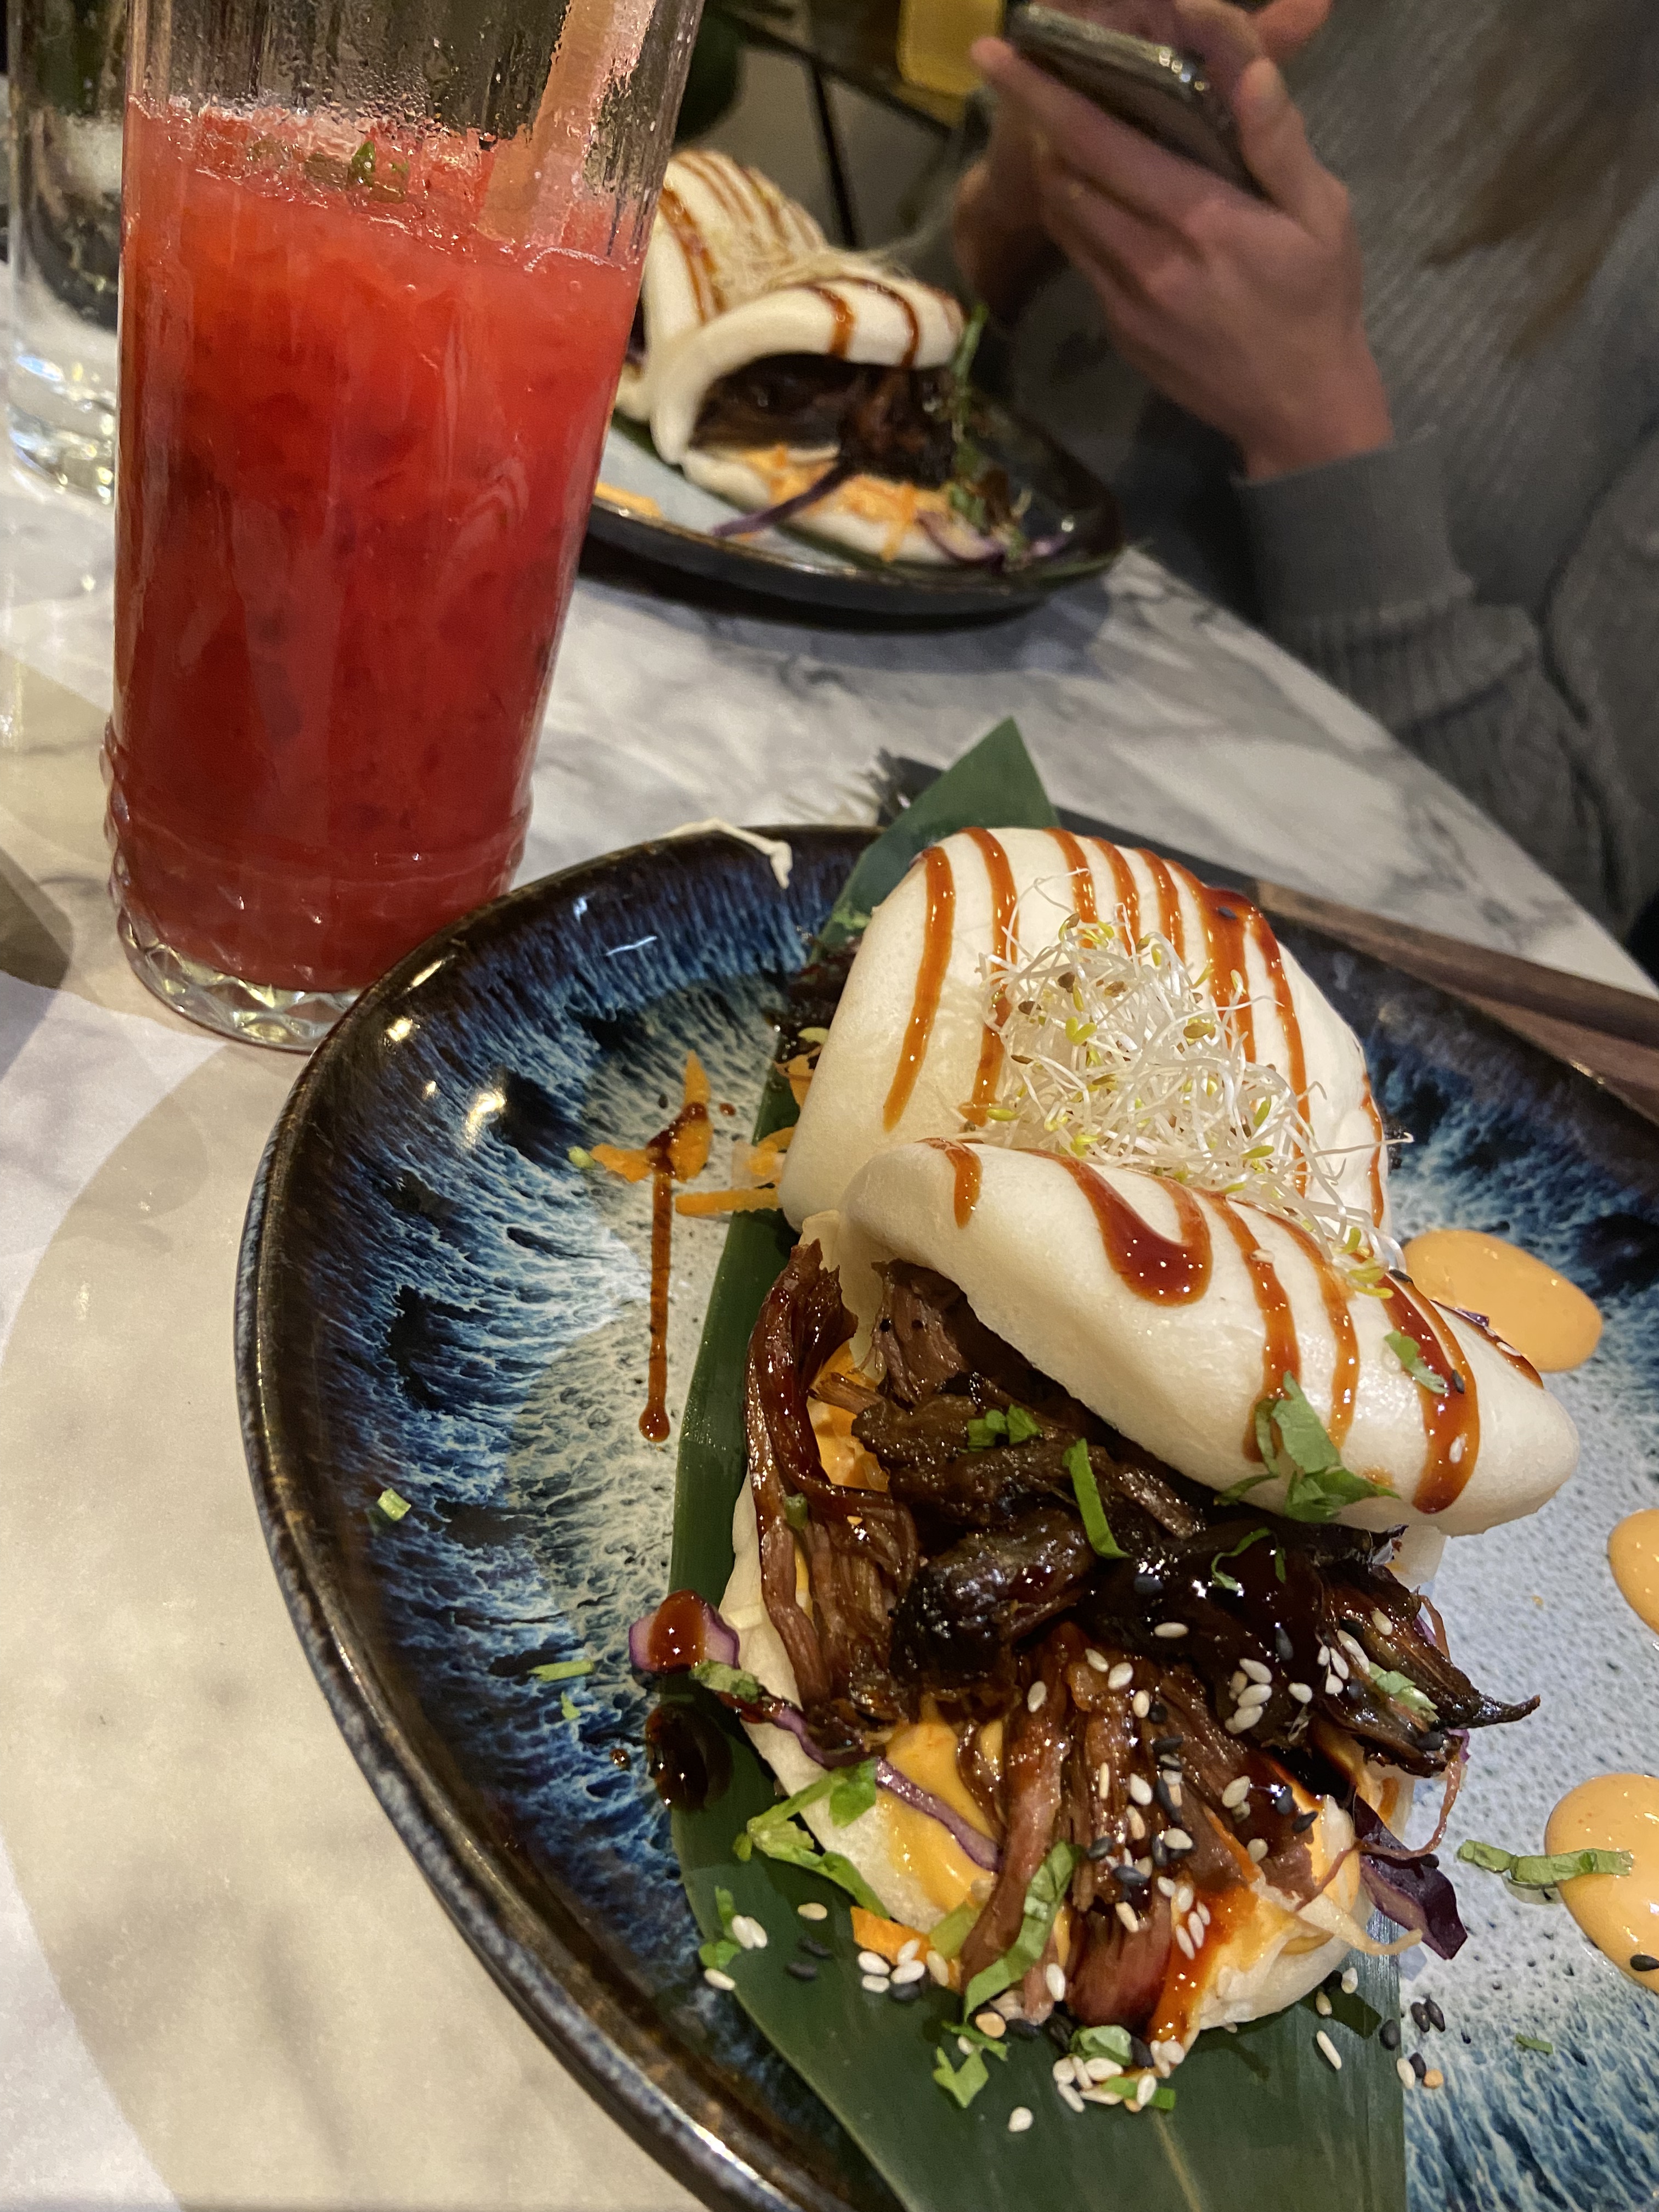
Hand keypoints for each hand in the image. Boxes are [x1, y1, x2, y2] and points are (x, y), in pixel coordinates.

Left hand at [966, 0, 1391, 479]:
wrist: (1298, 410)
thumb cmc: (1318, 302)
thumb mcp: (1323, 216)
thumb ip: (1280, 143)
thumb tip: (1251, 72)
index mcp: (1199, 220)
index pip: (1101, 143)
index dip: (1044, 95)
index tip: (998, 55)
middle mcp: (1148, 260)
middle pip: (1064, 176)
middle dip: (1038, 121)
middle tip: (1029, 78)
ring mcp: (1125, 302)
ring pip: (1064, 218)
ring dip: (1054, 170)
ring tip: (1062, 132)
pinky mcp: (1119, 330)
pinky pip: (1084, 259)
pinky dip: (1080, 219)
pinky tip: (1101, 198)